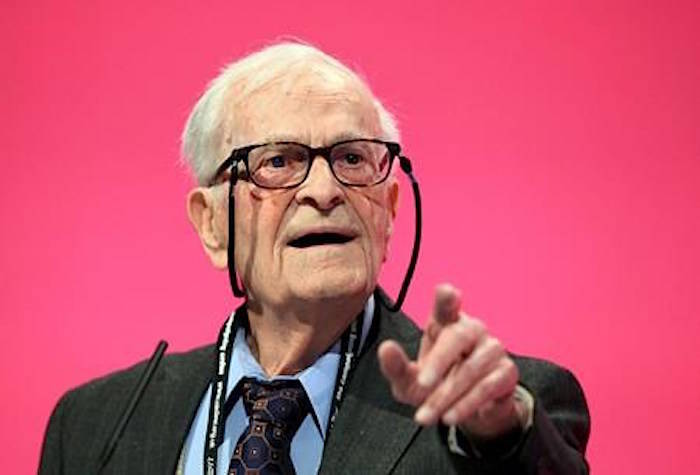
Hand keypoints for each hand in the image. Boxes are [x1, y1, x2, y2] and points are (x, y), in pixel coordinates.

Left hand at [378, 284, 524, 438]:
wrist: (465, 410)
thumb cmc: (435, 383)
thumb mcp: (409, 381)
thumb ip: (396, 366)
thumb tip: (386, 348)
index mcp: (445, 323)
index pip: (446, 305)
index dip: (447, 298)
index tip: (447, 292)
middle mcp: (472, 329)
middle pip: (459, 336)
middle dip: (438, 362)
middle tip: (421, 384)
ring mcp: (492, 348)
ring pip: (470, 369)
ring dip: (446, 395)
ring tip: (426, 415)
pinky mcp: (507, 371)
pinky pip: (486, 387)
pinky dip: (465, 405)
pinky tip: (450, 417)